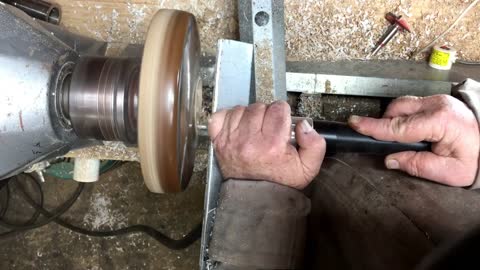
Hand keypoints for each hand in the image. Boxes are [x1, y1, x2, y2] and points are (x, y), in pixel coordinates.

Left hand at [208, 101, 325, 188]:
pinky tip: (238, 126)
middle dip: (266, 114)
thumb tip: (303, 125)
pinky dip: (228, 117)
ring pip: (241, 109)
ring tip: (254, 129)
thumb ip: (314, 144)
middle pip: (259, 107)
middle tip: (268, 128)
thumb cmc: (280, 181)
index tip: (281, 124)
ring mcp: (231, 140)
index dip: (282, 113)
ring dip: (248, 115)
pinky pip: (220, 116)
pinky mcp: (218, 141)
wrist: (256, 197)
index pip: (278, 109)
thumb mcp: (307, 168)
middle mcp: (249, 140)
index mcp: (272, 145)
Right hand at [348, 95, 479, 186]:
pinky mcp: (438, 100)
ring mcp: (438, 100)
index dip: (374, 127)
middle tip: (387, 143)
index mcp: (440, 122)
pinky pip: (411, 104)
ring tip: (402, 139)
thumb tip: (390, 159)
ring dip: (394, 119)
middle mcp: (437, 105)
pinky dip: (404, 116)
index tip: (355, 124)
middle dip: (385, 124)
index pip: (399, 126)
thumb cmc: (477, 159)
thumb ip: (417, 166)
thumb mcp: (449, 172)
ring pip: (402, 104)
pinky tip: (410, 130)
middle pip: (397, 109)